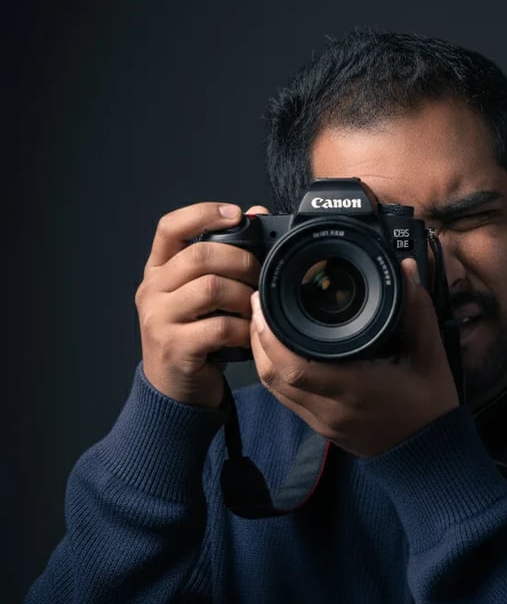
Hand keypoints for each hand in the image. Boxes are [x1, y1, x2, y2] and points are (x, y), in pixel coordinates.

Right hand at [135, 202, 267, 406]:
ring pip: (211, 289)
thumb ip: (221, 258)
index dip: (203, 214)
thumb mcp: (200, 295)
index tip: (235, 215)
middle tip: (259, 276)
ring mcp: (159, 319)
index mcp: (157, 271)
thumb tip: (254, 213)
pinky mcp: (174, 347)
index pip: (170, 227)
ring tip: (254, 307)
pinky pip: (218, 327)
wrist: (173, 390)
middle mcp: (152, 290)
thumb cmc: (193, 337)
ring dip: (244, 296)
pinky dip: (242, 328)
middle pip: (199, 256)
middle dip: (240, 261)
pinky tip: (248, 333)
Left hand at [250, 259, 459, 456]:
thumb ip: (417, 311)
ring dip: (262, 354)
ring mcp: (322, 421)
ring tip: (262, 320)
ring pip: (273, 388)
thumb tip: (404, 270)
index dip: (270, 334)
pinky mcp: (320, 427)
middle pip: (273, 375)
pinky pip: (285, 397)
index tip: (265, 301)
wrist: (430, 453)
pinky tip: (278, 349)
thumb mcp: (431, 356)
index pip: (295, 366)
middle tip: (258, 302)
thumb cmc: (431, 406)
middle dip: (258, 336)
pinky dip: (275, 371)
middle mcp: (332, 408)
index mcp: (356, 389)